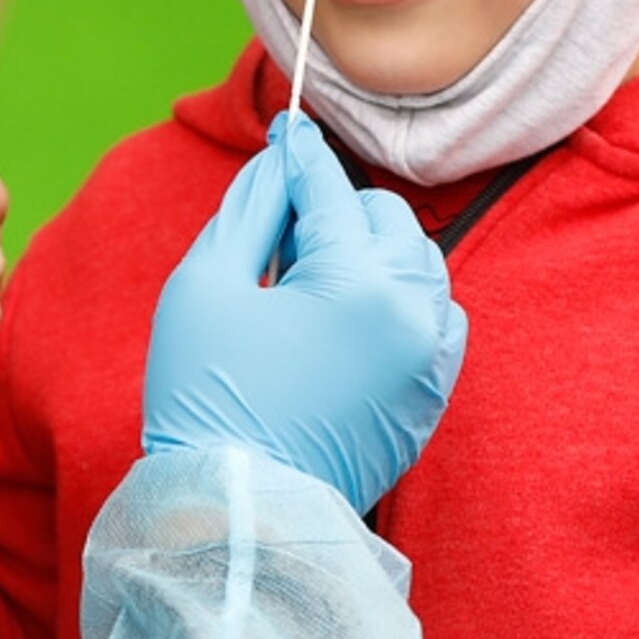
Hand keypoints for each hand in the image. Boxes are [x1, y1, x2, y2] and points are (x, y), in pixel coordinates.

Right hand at [144, 113, 465, 511]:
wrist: (239, 510)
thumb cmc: (207, 397)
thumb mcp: (204, 285)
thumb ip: (250, 209)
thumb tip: (282, 163)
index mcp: (358, 283)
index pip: (331, 189)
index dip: (300, 155)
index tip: (287, 129)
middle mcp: (412, 315)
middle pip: (387, 217)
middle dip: (337, 210)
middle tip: (281, 235)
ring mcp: (430, 360)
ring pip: (419, 263)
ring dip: (372, 252)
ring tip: (311, 280)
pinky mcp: (430, 396)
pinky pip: (434, 317)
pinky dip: (400, 300)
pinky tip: (348, 317)